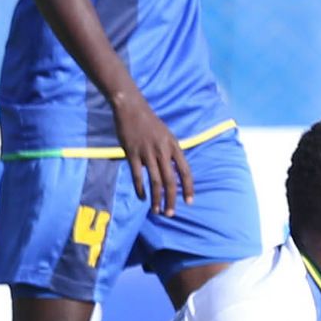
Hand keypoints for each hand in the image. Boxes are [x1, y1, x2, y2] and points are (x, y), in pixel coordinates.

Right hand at [110, 92, 193, 216]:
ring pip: (155, 181)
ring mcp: (147, 152)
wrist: (131, 107)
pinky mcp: (132, 153)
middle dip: (171, 199)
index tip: (189, 202)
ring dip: (156, 198)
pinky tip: (142, 197)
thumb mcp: (166, 134)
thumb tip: (174, 170)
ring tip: (156, 210)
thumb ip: (171, 151)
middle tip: (170, 213)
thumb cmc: (149, 121)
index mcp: (174, 146)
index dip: (188, 188)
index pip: (185, 171)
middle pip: (170, 180)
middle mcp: (162, 150)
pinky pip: (138, 175)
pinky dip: (140, 188)